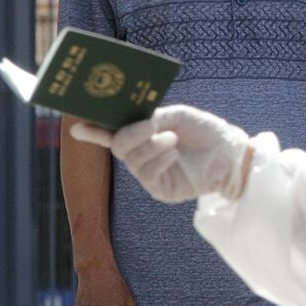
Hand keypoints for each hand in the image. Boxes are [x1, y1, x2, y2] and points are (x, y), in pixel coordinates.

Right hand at [71, 105, 251, 203]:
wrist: (229, 153)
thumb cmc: (204, 131)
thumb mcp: (177, 115)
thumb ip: (153, 117)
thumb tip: (136, 121)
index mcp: (143, 134)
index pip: (112, 133)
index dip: (93, 131)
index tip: (76, 127)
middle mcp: (142, 154)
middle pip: (118, 147)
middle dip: (131, 134)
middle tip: (152, 126)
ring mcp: (150, 173)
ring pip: (132, 160)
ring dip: (152, 146)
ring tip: (172, 139)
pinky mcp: (160, 190)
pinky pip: (148, 174)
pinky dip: (160, 160)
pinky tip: (174, 154)